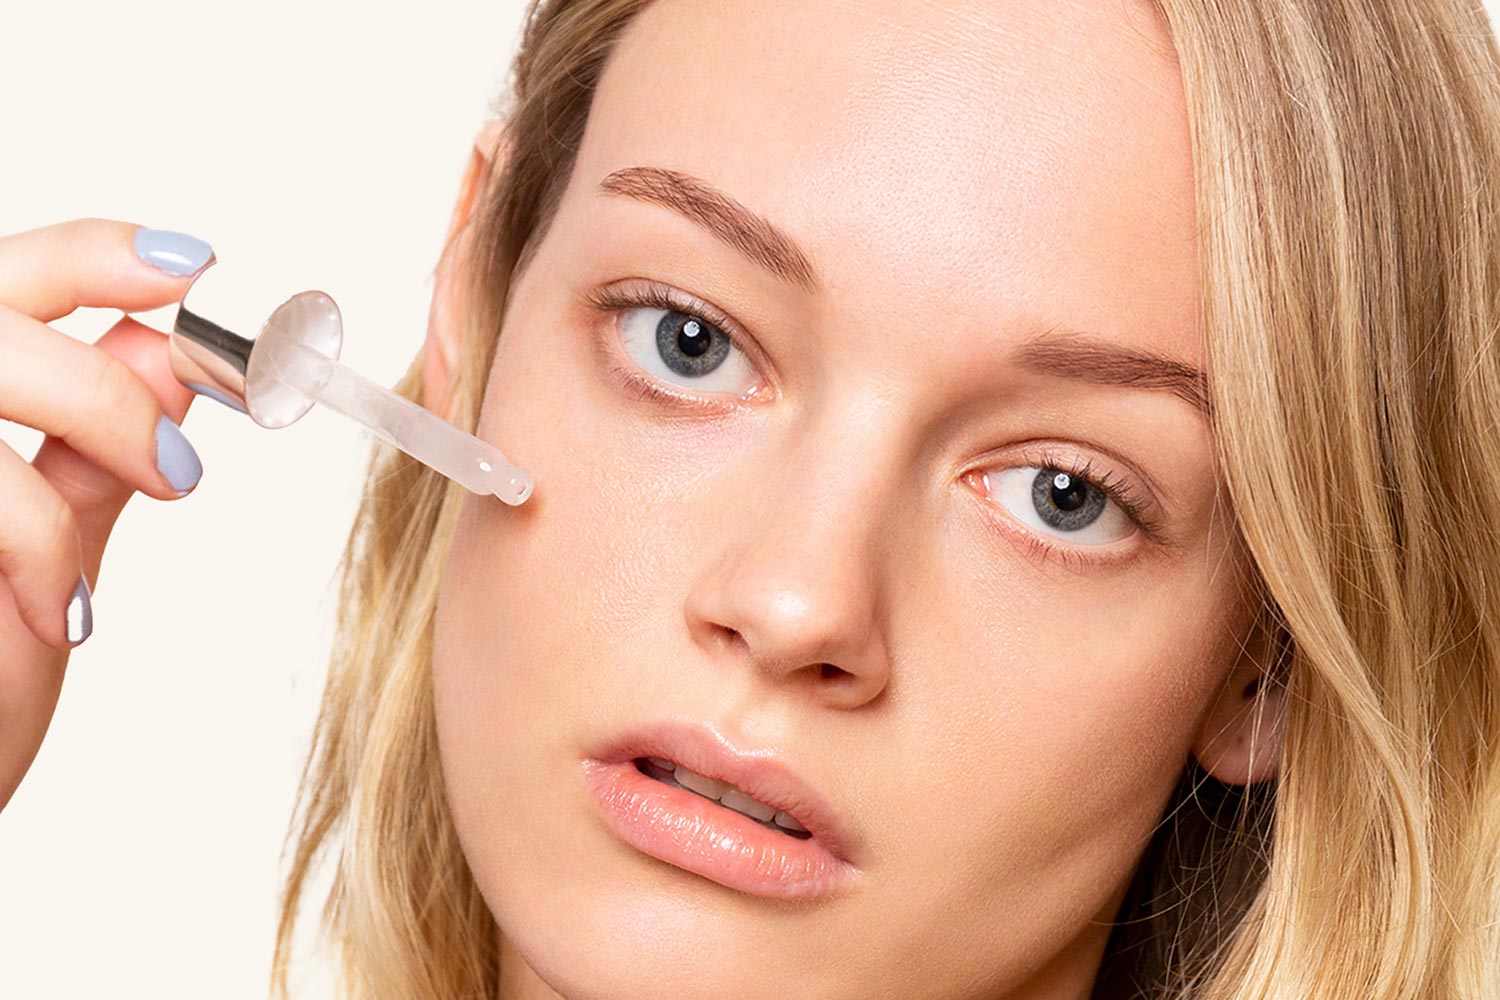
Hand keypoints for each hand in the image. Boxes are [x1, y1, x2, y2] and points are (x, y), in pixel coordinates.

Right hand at [0, 219, 212, 811]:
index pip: (6, 275)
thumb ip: (90, 449)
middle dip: (106, 365)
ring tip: (160, 498)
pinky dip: (42, 550)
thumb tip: (167, 346)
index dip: (92, 253)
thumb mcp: (46, 542)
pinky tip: (68, 613)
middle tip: (187, 449)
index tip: (194, 266)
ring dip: (96, 427)